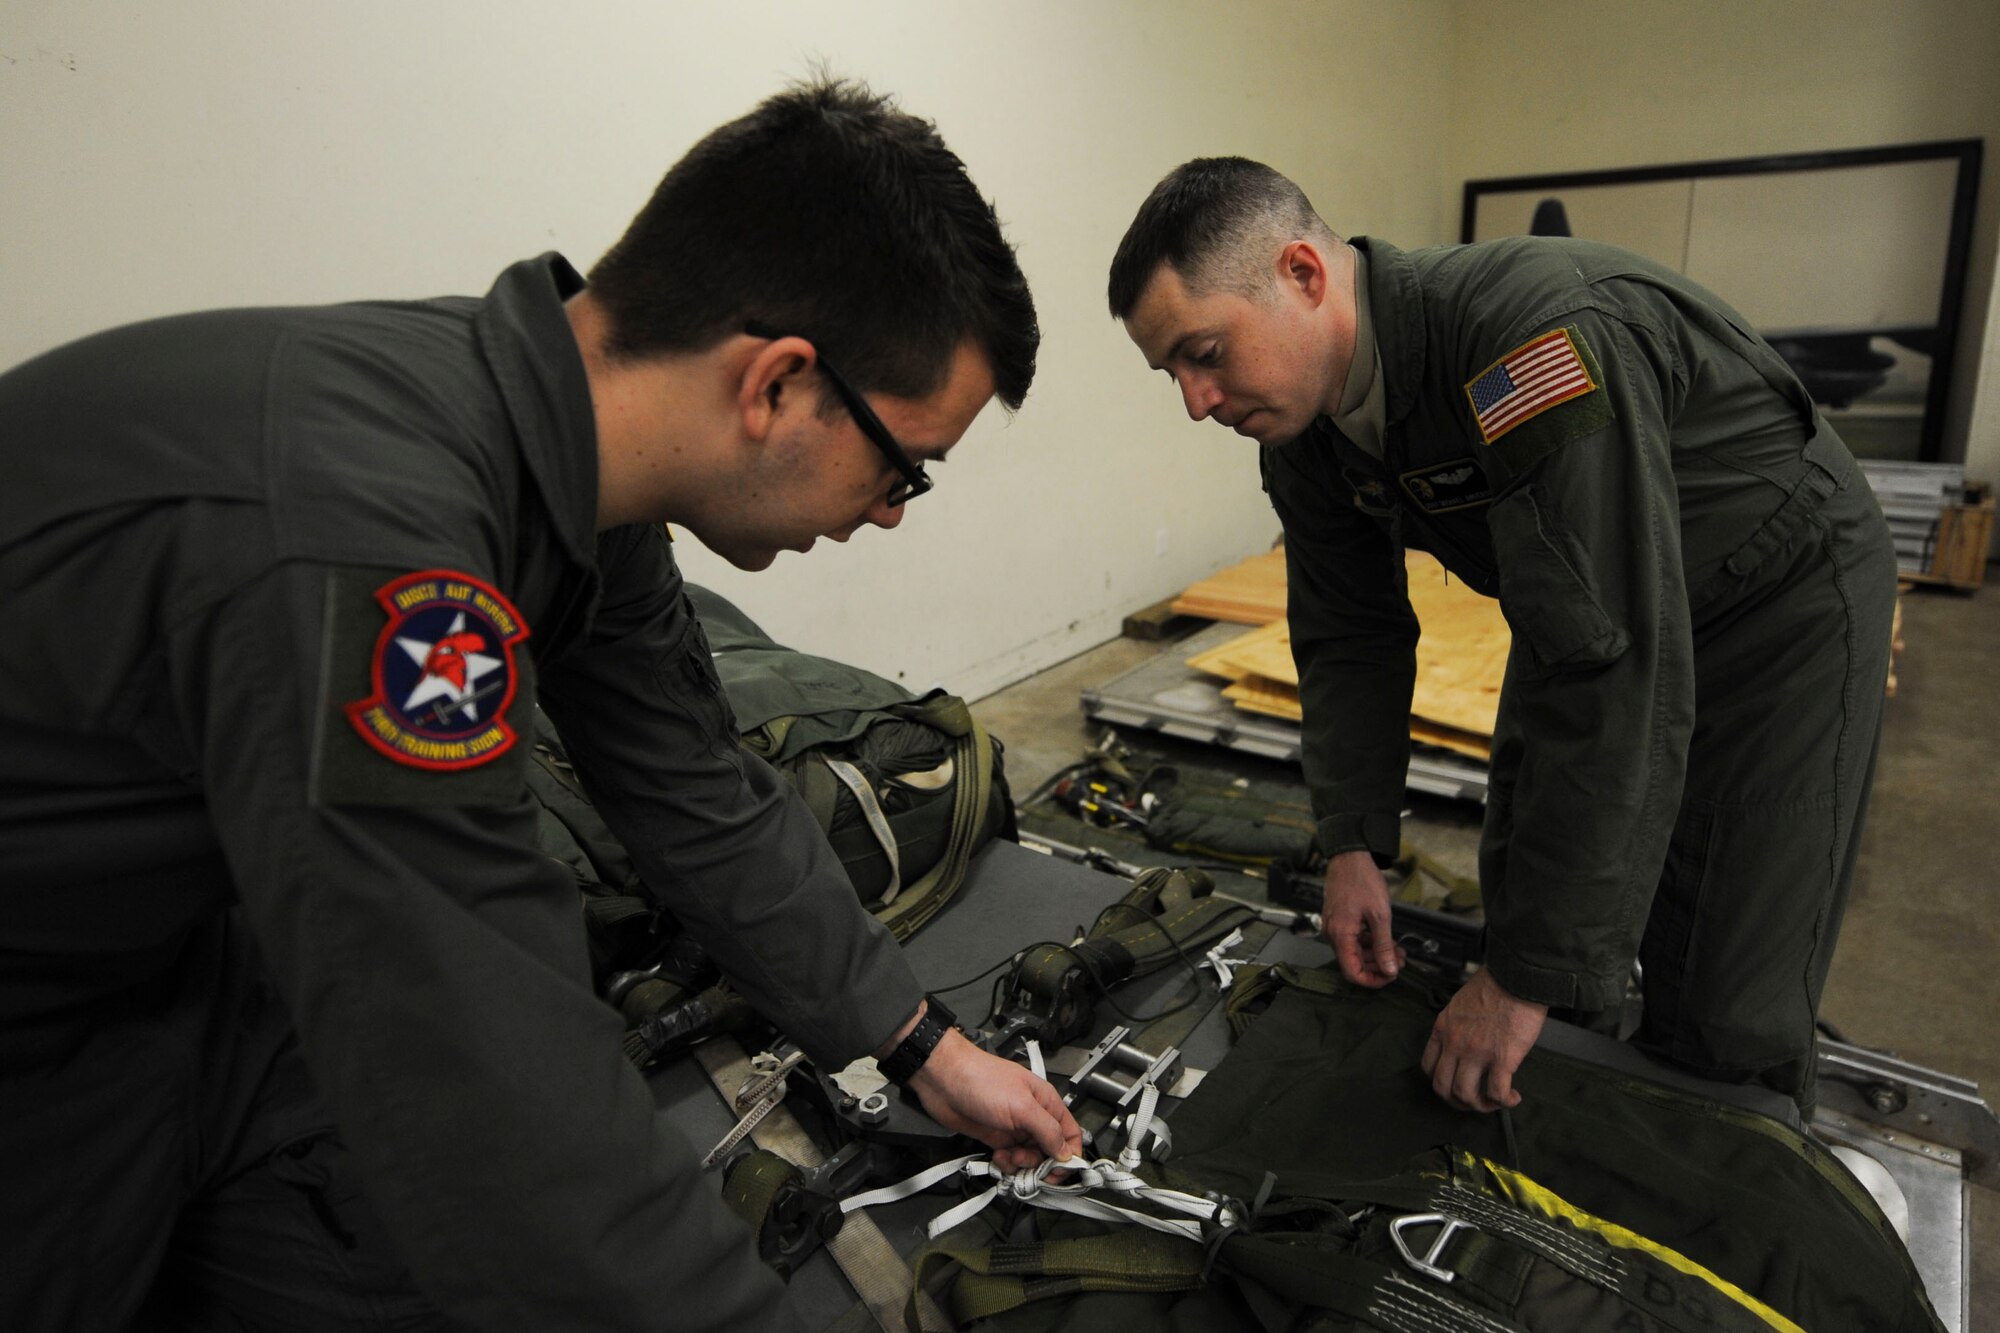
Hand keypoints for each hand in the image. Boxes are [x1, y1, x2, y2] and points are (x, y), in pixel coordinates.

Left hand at [906, 1029, 1082, 1170]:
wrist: (944, 1080)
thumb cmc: (983, 1082)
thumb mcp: (1022, 1107)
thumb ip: (1047, 1130)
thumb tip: (1065, 1153)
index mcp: (1046, 1103)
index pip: (1070, 1133)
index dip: (1069, 1155)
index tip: (1060, 1171)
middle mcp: (1033, 1116)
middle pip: (1050, 1150)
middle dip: (1041, 1163)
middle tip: (1026, 1164)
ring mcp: (1014, 1128)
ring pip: (1029, 1157)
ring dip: (1021, 1165)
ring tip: (1008, 1157)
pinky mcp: (995, 1137)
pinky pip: (1009, 1159)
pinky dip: (1006, 1164)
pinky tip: (997, 1157)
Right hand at [1322, 850, 1403, 985]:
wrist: (1349, 857)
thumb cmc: (1363, 881)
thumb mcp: (1380, 915)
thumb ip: (1383, 946)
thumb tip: (1389, 970)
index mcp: (1340, 936)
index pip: (1352, 973)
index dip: (1373, 980)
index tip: (1391, 976)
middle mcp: (1333, 935)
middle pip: (1354, 964)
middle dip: (1379, 966)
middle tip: (1400, 961)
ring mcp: (1335, 928)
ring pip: (1355, 952)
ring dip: (1376, 955)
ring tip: (1398, 951)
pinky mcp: (1339, 921)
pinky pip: (1353, 940)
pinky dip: (1370, 943)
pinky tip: (1387, 940)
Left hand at [1421, 967, 1546, 1111]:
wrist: (1516, 977)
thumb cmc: (1494, 986)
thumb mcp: (1460, 1005)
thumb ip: (1458, 1027)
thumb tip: (1468, 1046)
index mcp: (1442, 1029)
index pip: (1428, 1066)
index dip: (1441, 1081)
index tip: (1456, 1083)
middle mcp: (1454, 1044)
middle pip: (1442, 1087)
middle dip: (1457, 1101)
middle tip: (1474, 1101)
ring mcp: (1476, 1052)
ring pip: (1465, 1095)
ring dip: (1480, 1106)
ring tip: (1495, 1101)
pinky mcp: (1501, 1059)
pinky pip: (1496, 1092)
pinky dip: (1504, 1101)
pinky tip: (1512, 1097)